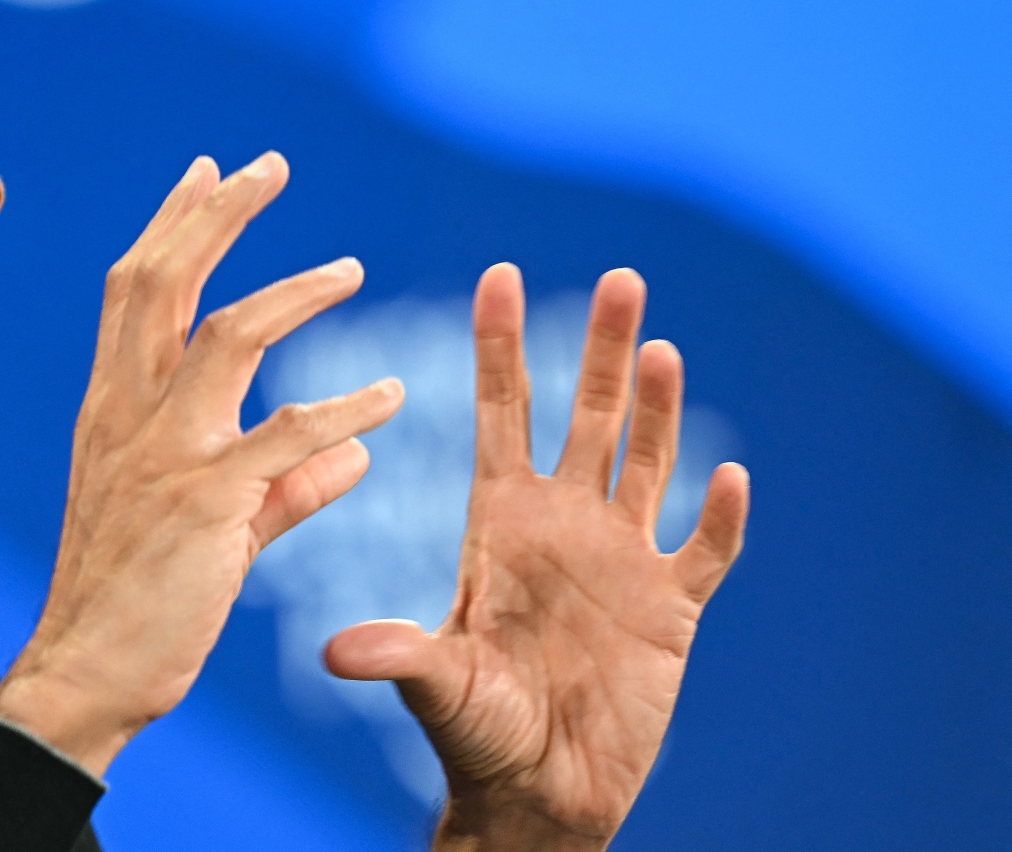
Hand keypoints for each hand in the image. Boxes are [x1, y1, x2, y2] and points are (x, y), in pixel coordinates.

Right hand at [0, 153, 404, 774]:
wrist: (86, 673)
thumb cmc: (137, 601)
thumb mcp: (211, 526)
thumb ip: (284, 483)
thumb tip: (355, 450)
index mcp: (108, 409)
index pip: (133, 290)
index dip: (171, 224)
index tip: (207, 168)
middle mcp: (124, 415)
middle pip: (164, 282)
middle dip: (217, 214)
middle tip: (269, 164)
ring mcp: (161, 454)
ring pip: (226, 335)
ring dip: (296, 294)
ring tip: (354, 271)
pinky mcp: (205, 502)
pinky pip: (286, 436)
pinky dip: (345, 410)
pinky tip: (393, 400)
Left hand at [325, 264, 749, 850]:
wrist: (539, 792)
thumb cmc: (474, 735)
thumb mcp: (434, 687)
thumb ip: (399, 657)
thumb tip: (337, 651)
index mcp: (500, 523)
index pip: (502, 414)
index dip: (501, 347)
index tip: (499, 274)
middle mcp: (563, 525)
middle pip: (588, 417)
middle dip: (602, 348)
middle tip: (619, 277)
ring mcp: (620, 561)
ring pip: (648, 462)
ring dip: (660, 408)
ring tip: (663, 346)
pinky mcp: (670, 609)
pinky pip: (703, 550)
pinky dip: (717, 516)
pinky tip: (728, 472)